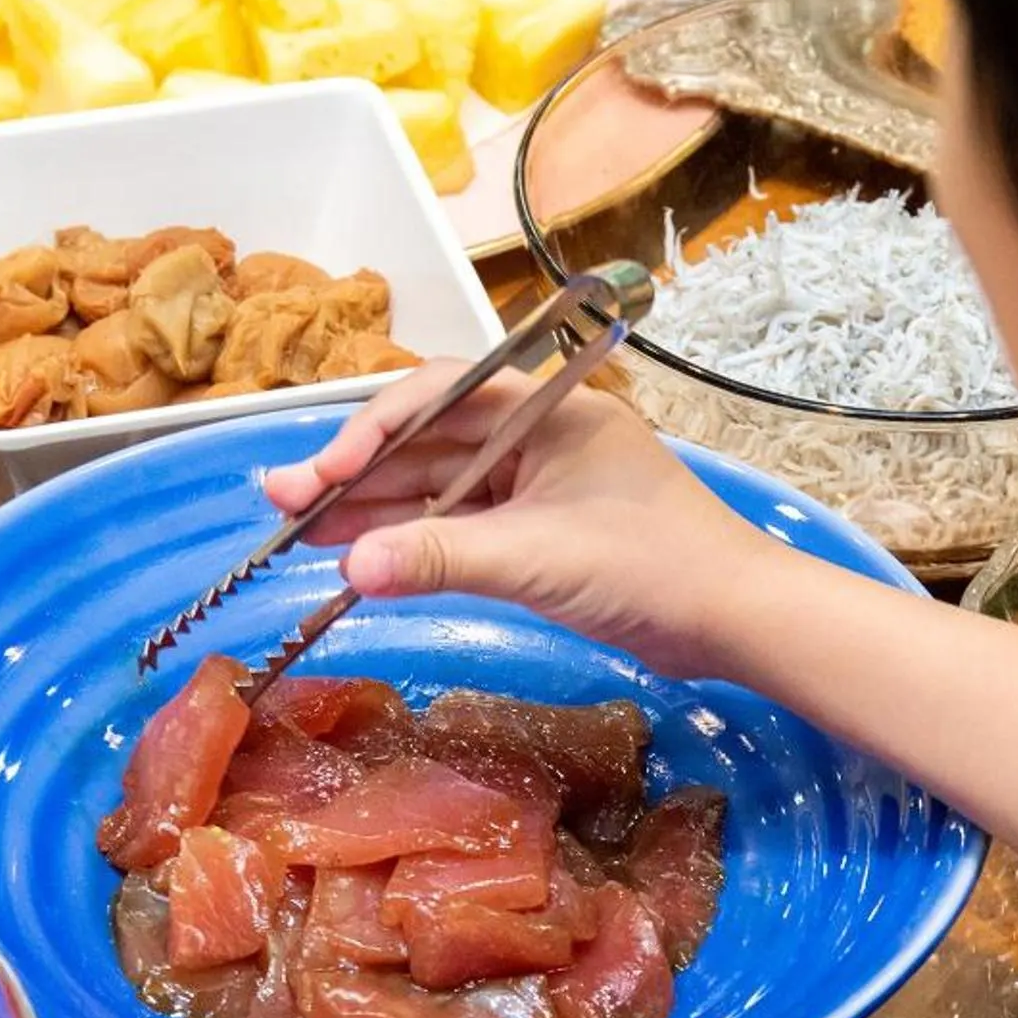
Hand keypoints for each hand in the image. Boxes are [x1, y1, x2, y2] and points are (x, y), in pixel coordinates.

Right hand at [261, 360, 778, 679]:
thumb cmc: (655, 569)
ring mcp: (540, 483)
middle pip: (429, 440)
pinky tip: (364, 558)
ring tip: (302, 534)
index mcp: (546, 408)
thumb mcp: (539, 559)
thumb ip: (442, 558)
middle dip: (355, 472)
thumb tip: (350, 568)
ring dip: (376, 509)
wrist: (736, 621)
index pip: (437, 397)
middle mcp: (537, 434)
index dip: (369, 433)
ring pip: (441, 486)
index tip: (319, 476)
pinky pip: (464, 525)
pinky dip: (417, 542)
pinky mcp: (544, 532)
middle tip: (281, 503)